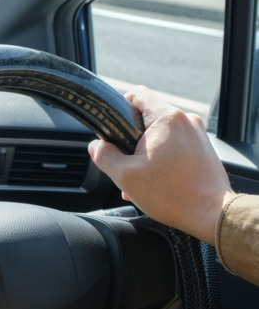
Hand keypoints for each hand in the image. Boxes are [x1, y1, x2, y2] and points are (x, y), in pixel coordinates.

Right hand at [88, 86, 235, 244]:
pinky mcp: (204, 148)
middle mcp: (186, 121)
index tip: (115, 129)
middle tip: (128, 162)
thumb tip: (96, 146)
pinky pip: (175, 145)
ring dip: (146, 151)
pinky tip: (157, 180)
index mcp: (167, 119)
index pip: (136, 93)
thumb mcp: (125, 176)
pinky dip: (163, 158)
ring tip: (143, 177)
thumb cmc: (174, 195)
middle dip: (132, 139)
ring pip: (160, 133)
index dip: (119, 108)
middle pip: (147, 117)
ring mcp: (197, 134)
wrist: (213, 215)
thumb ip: (104, 155)